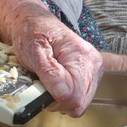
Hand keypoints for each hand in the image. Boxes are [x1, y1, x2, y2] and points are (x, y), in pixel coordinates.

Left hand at [0, 0, 102, 116]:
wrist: (35, 22)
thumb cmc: (32, 33)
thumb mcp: (34, 51)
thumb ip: (50, 72)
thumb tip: (63, 94)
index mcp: (82, 56)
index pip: (74, 96)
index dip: (54, 98)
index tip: (41, 86)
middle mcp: (94, 64)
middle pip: (79, 103)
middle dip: (57, 100)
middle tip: (42, 85)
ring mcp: (94, 70)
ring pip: (80, 103)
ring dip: (61, 99)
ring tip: (48, 82)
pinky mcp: (90, 75)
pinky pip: (80, 98)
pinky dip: (66, 96)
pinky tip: (56, 83)